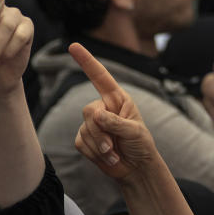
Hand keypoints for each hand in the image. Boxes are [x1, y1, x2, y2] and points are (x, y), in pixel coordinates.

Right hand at [69, 43, 157, 182]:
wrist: (136, 168)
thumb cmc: (140, 145)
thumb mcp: (135, 132)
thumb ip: (116, 122)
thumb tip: (96, 116)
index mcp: (117, 99)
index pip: (100, 77)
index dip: (87, 61)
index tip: (73, 46)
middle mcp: (103, 108)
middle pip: (88, 111)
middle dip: (100, 131)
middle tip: (113, 146)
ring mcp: (92, 124)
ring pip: (84, 129)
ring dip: (100, 146)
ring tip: (114, 153)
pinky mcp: (85, 140)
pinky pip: (80, 143)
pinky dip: (94, 153)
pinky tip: (107, 158)